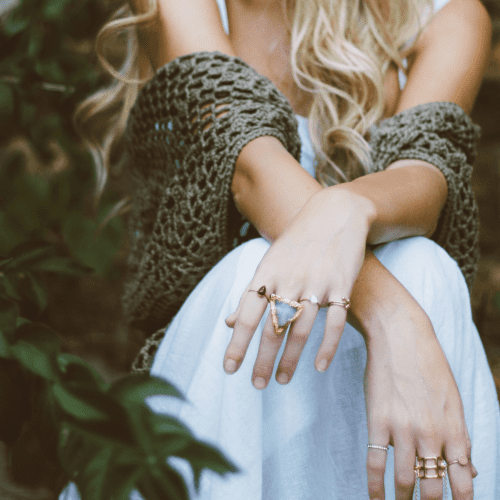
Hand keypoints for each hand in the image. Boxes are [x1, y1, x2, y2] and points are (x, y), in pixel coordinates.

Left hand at [223, 187, 374, 388]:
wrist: (334, 213)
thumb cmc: (296, 242)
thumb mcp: (268, 263)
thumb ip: (250, 294)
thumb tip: (228, 322)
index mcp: (267, 274)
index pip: (246, 315)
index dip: (237, 344)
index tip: (229, 369)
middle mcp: (289, 280)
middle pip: (271, 328)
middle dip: (261, 360)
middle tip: (256, 385)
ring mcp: (316, 283)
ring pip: (300, 330)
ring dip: (290, 359)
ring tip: (282, 380)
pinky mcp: (341, 285)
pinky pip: (334, 322)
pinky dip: (327, 347)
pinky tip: (319, 367)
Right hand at [363, 299, 477, 499]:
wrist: (400, 335)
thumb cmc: (428, 364)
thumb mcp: (453, 399)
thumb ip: (460, 436)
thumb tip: (471, 470)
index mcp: (455, 428)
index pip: (463, 479)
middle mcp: (432, 433)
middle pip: (434, 487)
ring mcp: (404, 428)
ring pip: (406, 480)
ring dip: (403, 499)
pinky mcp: (378, 420)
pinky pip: (376, 463)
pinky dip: (375, 486)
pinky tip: (375, 497)